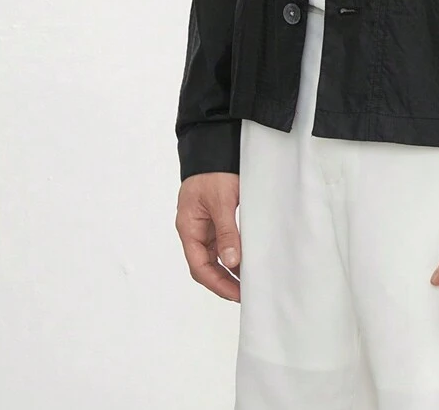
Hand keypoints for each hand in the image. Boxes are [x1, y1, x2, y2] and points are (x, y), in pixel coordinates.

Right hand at [175, 172, 241, 301]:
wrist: (214, 144)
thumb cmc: (213, 171)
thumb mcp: (221, 201)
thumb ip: (226, 232)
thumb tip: (231, 262)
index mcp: (188, 228)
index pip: (199, 266)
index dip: (217, 284)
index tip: (236, 294)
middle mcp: (194, 229)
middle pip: (206, 265)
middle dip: (224, 281)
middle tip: (246, 293)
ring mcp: (204, 224)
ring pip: (215, 255)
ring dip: (230, 268)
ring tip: (250, 280)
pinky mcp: (216, 217)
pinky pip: (223, 242)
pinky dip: (234, 252)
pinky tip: (248, 259)